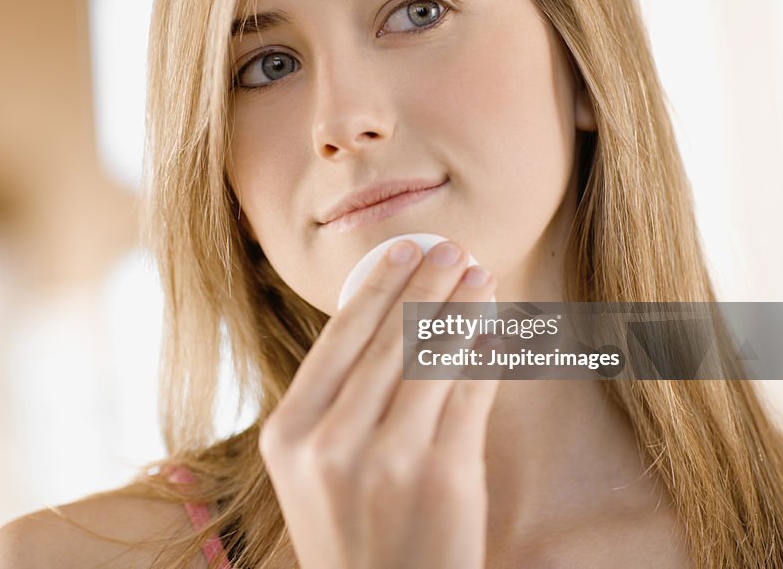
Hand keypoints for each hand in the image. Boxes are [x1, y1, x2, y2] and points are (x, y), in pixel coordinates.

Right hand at [258, 240, 498, 568]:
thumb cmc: (351, 535)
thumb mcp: (313, 472)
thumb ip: (334, 404)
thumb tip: (386, 318)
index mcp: (288, 434)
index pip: (338, 339)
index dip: (376, 286)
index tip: (401, 249)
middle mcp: (332, 443)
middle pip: (387, 338)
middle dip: (425, 283)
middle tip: (450, 248)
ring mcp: (388, 460)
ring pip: (431, 357)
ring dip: (461, 306)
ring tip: (479, 274)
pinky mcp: (443, 476)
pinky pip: (469, 394)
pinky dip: (484, 353)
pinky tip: (494, 327)